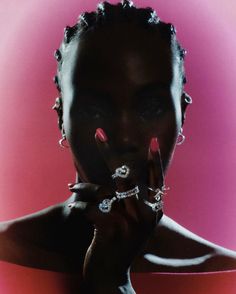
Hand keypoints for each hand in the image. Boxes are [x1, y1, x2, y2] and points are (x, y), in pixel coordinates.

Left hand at [68, 129, 165, 291]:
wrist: (111, 275)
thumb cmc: (121, 245)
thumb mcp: (133, 224)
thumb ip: (132, 203)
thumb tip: (118, 176)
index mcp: (154, 212)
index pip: (157, 180)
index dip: (154, 160)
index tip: (153, 140)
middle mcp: (145, 215)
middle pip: (127, 176)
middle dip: (110, 153)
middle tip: (99, 133)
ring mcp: (129, 222)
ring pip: (103, 190)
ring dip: (84, 187)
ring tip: (71, 186)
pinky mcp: (111, 229)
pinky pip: (90, 207)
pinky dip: (78, 207)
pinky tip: (72, 209)